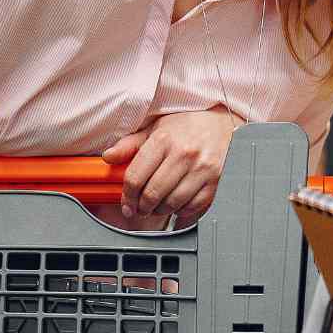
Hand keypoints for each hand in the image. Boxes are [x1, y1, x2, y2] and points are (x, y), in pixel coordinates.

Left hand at [101, 108, 239, 227]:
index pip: (135, 177)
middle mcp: (183, 154)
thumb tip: (109, 157)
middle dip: (142, 207)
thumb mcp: (156, 127)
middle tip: (140, 209)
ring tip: (157, 206)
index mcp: (164, 140)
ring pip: (172, 203)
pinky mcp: (216, 180)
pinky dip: (181, 210)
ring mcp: (202, 169)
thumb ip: (130, 144)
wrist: (223, 121)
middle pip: (152, 194)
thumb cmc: (188, 124)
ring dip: (160, 210)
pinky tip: (177, 204)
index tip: (126, 203)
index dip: (127, 196)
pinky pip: (193, 206)